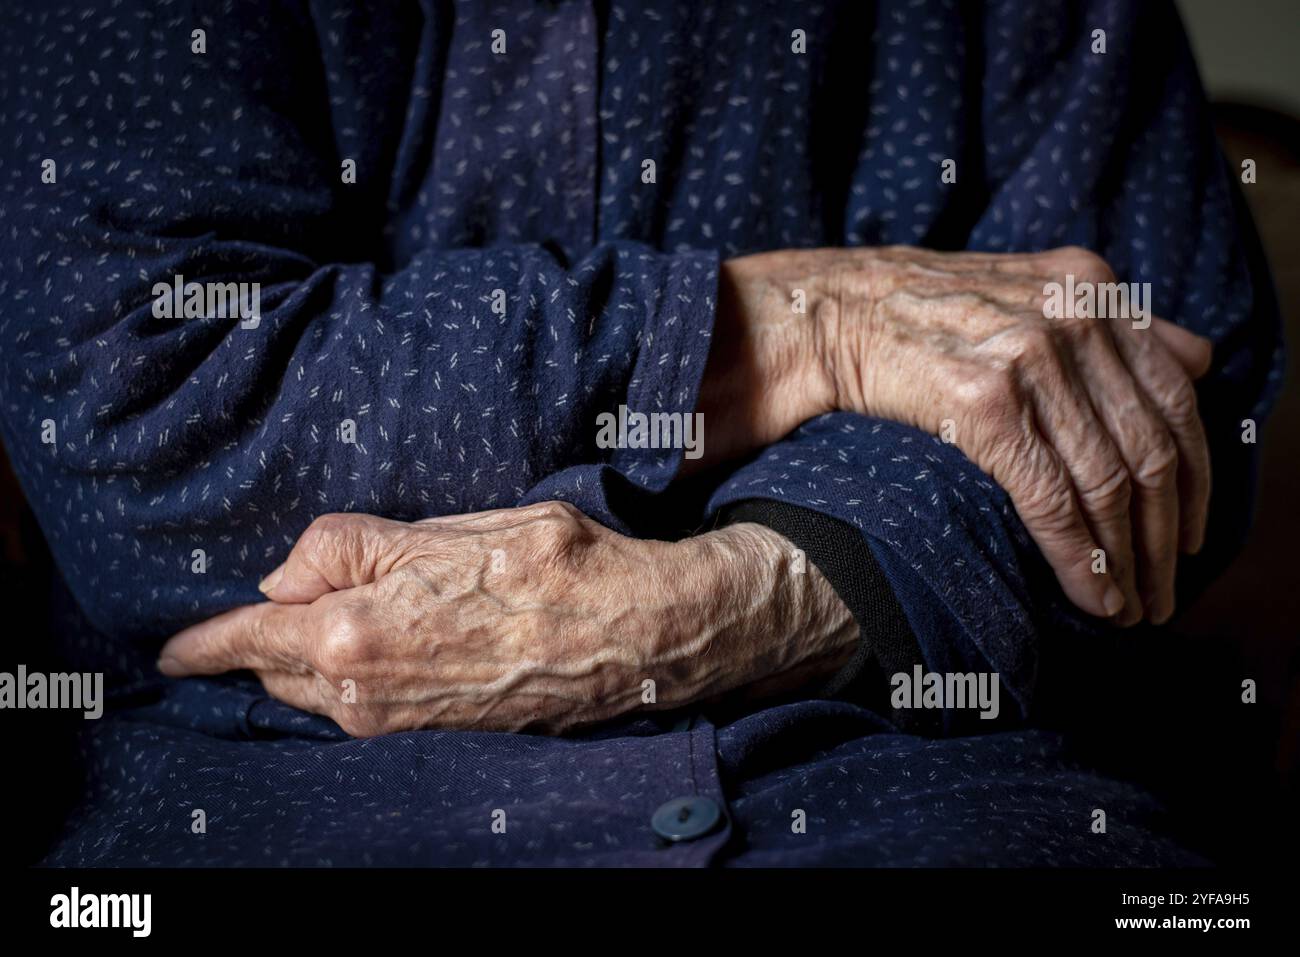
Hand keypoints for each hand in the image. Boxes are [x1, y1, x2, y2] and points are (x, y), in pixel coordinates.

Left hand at [157, 503, 856, 735]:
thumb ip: (349, 547)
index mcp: (354, 636)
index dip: (206, 640)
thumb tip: (285, 574)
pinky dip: (348, 675)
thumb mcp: (444, 531)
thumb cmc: (550, 570)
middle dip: (263, 640)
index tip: (173, 646)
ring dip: (309, 658)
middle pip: (279, 670)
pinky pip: (361, 704)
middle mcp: (366, 693)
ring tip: (330, 616)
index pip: (249, 640)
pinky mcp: (433, 729)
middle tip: (270, 603)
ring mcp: (399, 720)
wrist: (635, 636)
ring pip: (321, 690)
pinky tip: (380, 640)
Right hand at [706, 245, 1212, 624]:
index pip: (1179, 393)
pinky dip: (1080, 557)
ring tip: (1129, 606)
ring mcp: (1032, 354)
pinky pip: (1054, 497)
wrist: (815, 315)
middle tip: (1164, 592)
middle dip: (1166, 535)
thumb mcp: (1021, 290)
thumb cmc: (907, 315)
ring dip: (1128, 558)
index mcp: (1089, 284)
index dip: (1196, 478)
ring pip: (1112, 480)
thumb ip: (1106, 319)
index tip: (1189, 536)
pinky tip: (1090, 595)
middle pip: (1155, 445)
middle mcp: (1074, 312)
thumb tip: (1194, 356)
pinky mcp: (986, 401)